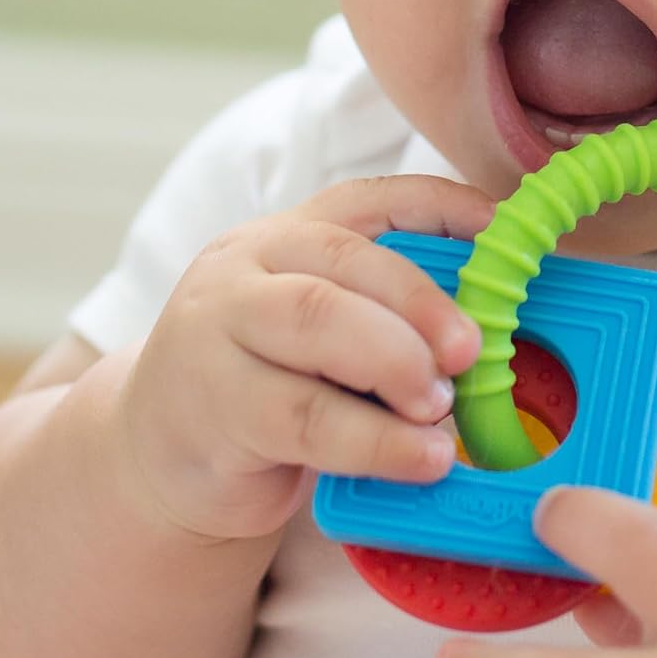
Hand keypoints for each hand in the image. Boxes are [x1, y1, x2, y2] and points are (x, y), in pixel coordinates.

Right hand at [126, 174, 494, 545]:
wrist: (155, 453)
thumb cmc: (264, 383)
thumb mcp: (314, 332)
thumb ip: (375, 314)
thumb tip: (486, 327)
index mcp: (283, 236)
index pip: (366, 199)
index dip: (439, 206)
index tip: (501, 227)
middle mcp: (245, 267)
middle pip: (340, 259)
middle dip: (420, 300)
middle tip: (474, 350)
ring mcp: (218, 331)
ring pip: (318, 324)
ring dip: (398, 364)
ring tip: (444, 409)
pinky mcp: (214, 406)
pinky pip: (303, 416)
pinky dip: (376, 440)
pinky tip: (420, 458)